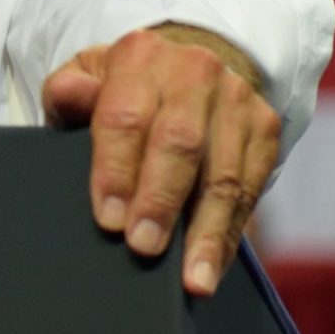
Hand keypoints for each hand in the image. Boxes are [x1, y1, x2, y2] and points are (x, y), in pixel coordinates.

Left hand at [41, 25, 281, 296]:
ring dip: (206, 232)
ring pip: (223, 174)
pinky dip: (230, 232)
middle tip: (143, 247)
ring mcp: (235, 99)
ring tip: (192, 277)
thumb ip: (70, 91)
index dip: (116, 170)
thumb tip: (70, 96)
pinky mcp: (264, 128)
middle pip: (179, 143)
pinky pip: (250, 190)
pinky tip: (214, 265)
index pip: (125, 116)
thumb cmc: (126, 84)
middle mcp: (193, 72)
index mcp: (139, 55)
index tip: (108, 218)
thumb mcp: (87, 76)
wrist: (189, 64)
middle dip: (160, 201)